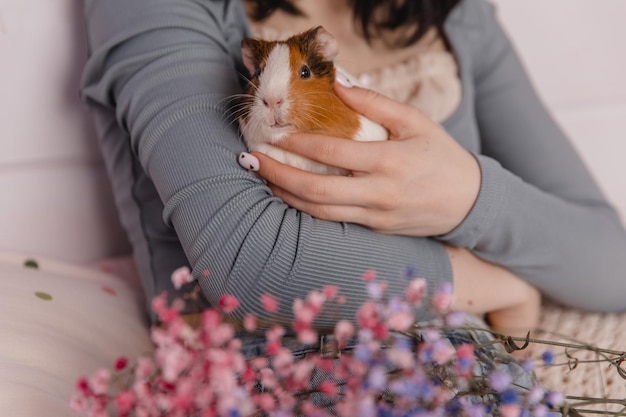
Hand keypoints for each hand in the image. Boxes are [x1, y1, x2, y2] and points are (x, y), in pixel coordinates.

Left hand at [249, 82, 480, 236]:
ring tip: (263, 177)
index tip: (274, 133)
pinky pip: (332, 219)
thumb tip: (338, 87)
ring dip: (285, 195)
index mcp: (389, 162)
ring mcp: (375, 217)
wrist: (470, 203)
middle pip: (315, 190)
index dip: (297, 144)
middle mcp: (378, 194)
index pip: (331, 152)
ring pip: (319, 211)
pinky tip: (289, 194)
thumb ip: (376, 104)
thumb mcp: (416, 122)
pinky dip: (306, 207)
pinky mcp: (374, 229)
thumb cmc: (443, 157)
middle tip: (252, 159)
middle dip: (277, 174)